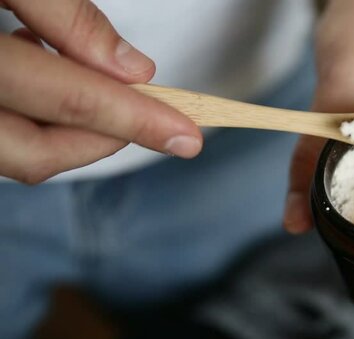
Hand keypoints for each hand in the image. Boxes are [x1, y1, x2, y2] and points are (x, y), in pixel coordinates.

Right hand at [0, 0, 201, 183]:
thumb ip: (67, 19)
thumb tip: (132, 68)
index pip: (70, 102)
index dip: (136, 119)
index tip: (186, 134)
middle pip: (39, 154)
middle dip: (106, 138)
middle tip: (151, 117)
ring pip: (20, 153)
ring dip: (68, 127)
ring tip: (83, 72)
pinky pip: (4, 137)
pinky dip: (35, 117)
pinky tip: (38, 68)